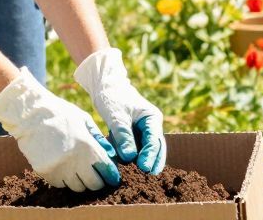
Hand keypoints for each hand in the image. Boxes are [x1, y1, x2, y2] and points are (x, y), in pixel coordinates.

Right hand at [0, 70, 119, 191]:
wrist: (30, 115)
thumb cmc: (60, 114)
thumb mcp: (84, 120)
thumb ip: (99, 138)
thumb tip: (112, 156)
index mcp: (87, 146)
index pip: (106, 170)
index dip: (111, 176)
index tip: (112, 178)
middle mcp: (74, 160)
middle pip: (93, 184)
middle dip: (97, 181)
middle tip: (96, 175)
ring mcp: (59, 168)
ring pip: (77, 187)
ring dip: (81, 181)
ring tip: (78, 169)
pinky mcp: (46, 173)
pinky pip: (61, 184)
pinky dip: (65, 180)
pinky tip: (63, 167)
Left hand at [75, 48, 166, 173]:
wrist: (105, 86)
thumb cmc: (113, 97)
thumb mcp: (116, 116)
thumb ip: (123, 136)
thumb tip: (130, 157)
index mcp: (152, 118)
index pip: (154, 140)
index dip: (150, 154)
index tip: (144, 167)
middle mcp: (151, 125)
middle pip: (156, 147)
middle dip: (153, 161)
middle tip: (148, 176)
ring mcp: (143, 130)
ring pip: (147, 149)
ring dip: (145, 161)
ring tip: (141, 177)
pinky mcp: (134, 134)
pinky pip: (137, 148)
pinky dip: (135, 157)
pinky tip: (130, 169)